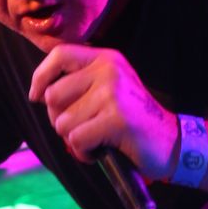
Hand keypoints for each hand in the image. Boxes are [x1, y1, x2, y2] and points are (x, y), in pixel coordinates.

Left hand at [29, 43, 177, 179]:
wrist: (171, 141)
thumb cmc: (132, 119)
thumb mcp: (109, 88)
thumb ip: (80, 82)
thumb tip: (39, 92)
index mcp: (105, 58)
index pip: (59, 55)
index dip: (40, 76)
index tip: (35, 96)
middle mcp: (108, 70)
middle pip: (53, 96)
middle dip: (59, 119)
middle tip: (82, 128)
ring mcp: (113, 93)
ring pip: (62, 122)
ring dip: (74, 140)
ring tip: (97, 139)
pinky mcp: (116, 119)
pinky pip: (77, 140)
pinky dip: (84, 153)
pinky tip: (100, 151)